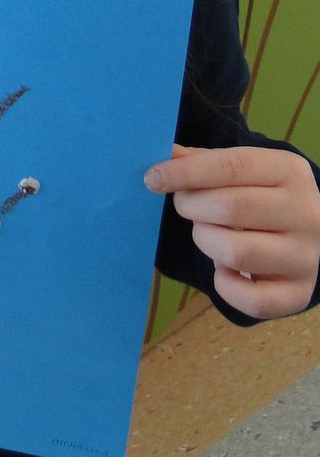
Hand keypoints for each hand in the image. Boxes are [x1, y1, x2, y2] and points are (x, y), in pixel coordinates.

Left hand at [145, 142, 319, 318]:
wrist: (309, 234)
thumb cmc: (261, 195)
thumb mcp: (241, 170)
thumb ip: (202, 161)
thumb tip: (165, 156)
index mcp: (290, 171)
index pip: (232, 166)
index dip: (186, 172)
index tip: (152, 178)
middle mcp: (305, 213)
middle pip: (231, 208)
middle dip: (192, 207)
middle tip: (185, 206)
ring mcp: (306, 256)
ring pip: (236, 253)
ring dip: (206, 242)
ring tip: (208, 233)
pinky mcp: (299, 292)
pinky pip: (253, 300)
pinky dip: (226, 287)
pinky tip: (224, 270)